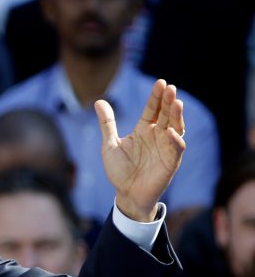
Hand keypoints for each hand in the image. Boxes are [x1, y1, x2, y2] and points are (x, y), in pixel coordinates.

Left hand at [95, 79, 185, 221]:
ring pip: (175, 127)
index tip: (160, 82)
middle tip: (170, 88)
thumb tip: (98, 101)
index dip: (156, 97)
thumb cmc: (119, 170)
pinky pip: (176, 149)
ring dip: (176, 116)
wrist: (126, 193)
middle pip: (165, 115)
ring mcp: (165, 148)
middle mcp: (157, 135)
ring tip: (176, 103)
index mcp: (144, 130)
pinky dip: (175, 140)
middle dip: (168, 101)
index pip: (152, 109)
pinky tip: (171, 132)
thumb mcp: (109, 145)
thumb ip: (107, 124)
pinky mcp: (171, 162)